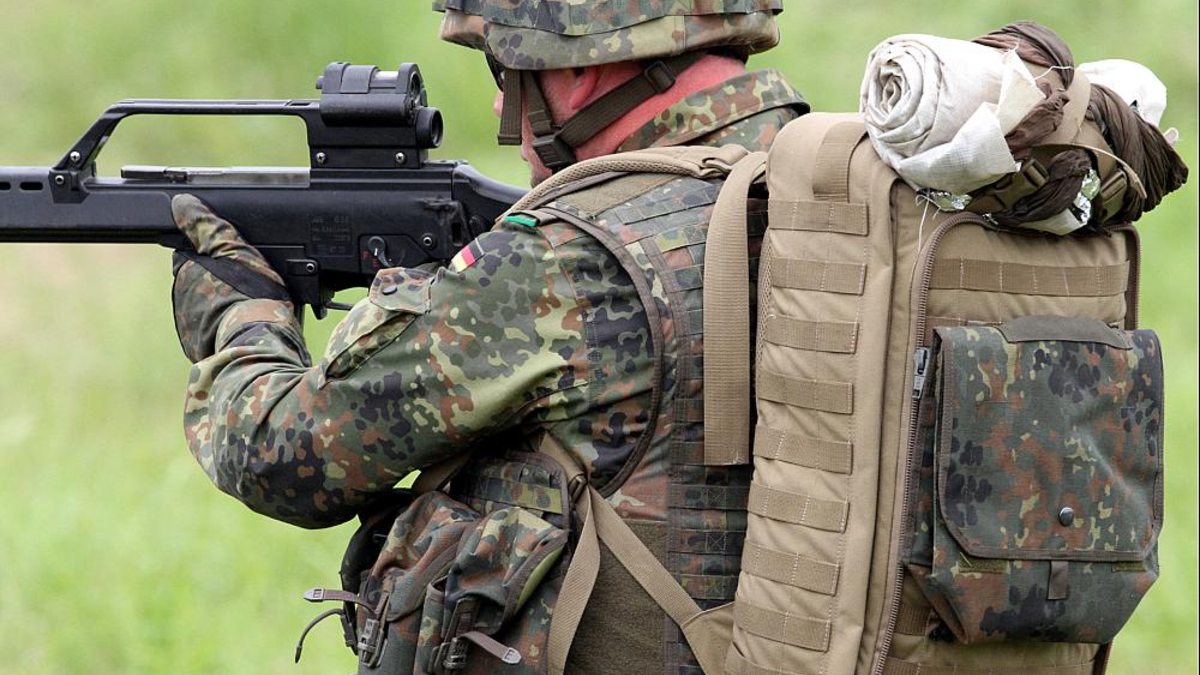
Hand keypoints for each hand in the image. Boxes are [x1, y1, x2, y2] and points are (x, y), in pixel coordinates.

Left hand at [171, 195, 291, 361]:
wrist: (260, 344)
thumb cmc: (252, 296)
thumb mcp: (235, 249)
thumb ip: (208, 226)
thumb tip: (182, 203)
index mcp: (186, 272)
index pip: (192, 255)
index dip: (215, 256)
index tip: (235, 263)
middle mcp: (181, 299)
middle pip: (200, 282)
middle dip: (218, 282)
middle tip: (247, 287)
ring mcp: (188, 327)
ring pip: (206, 308)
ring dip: (222, 306)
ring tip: (250, 309)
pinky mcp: (200, 349)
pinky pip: (211, 332)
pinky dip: (225, 328)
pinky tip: (245, 327)